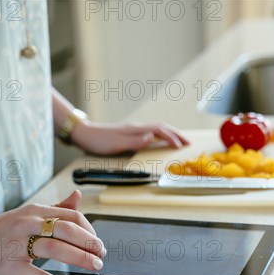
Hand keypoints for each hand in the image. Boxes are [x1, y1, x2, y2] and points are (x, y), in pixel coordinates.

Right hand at [0, 191, 103, 274]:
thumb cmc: (3, 227)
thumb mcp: (29, 213)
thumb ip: (56, 207)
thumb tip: (78, 195)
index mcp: (36, 211)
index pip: (72, 216)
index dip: (90, 229)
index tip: (98, 242)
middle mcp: (28, 224)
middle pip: (67, 230)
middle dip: (90, 243)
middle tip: (102, 254)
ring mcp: (17, 244)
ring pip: (55, 248)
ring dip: (80, 258)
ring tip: (95, 267)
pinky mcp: (9, 265)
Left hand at [71, 121, 189, 154]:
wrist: (84, 134)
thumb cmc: (99, 141)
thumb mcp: (117, 143)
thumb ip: (135, 141)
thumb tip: (153, 137)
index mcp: (136, 130)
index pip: (160, 131)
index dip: (172, 138)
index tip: (182, 146)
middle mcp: (137, 128)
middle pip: (162, 127)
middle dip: (176, 134)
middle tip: (189, 143)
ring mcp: (134, 130)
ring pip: (158, 129)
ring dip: (170, 134)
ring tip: (180, 141)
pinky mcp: (130, 134)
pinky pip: (151, 133)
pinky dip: (161, 136)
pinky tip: (161, 140)